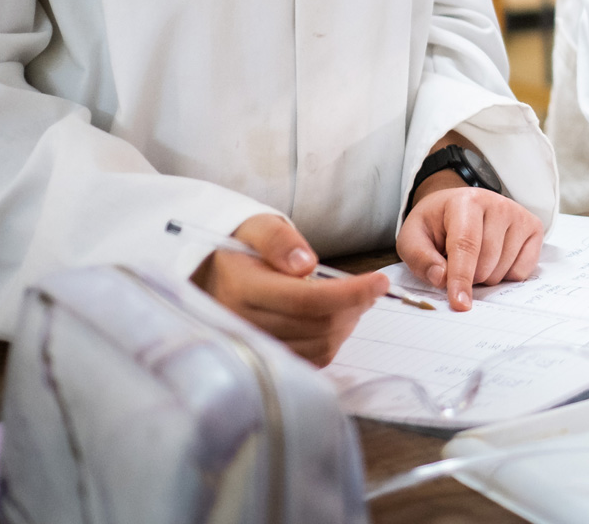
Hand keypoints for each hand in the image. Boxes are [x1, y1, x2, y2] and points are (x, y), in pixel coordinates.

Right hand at [193, 214, 386, 365]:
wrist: (208, 274)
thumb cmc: (240, 248)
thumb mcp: (257, 227)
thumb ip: (279, 240)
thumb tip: (305, 265)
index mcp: (242, 289)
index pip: (307, 301)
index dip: (350, 293)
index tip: (380, 281)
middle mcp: (245, 324)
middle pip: (317, 326)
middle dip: (355, 306)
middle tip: (370, 287)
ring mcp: (254, 346)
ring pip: (318, 347)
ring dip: (347, 324)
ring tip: (353, 300)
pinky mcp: (265, 358)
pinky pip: (310, 360)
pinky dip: (332, 340)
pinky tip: (335, 317)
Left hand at [397, 177, 544, 310]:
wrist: (457, 206)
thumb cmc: (436, 224)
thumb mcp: (413, 237)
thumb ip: (420, 258)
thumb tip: (442, 278)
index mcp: (466, 201)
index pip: (466, 245)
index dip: (461, 278)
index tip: (459, 304)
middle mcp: (497, 204)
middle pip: (486, 263)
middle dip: (469, 278)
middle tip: (455, 264)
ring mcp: (519, 215)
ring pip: (504, 270)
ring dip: (485, 277)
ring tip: (475, 258)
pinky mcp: (533, 228)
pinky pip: (522, 271)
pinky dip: (506, 276)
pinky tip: (495, 259)